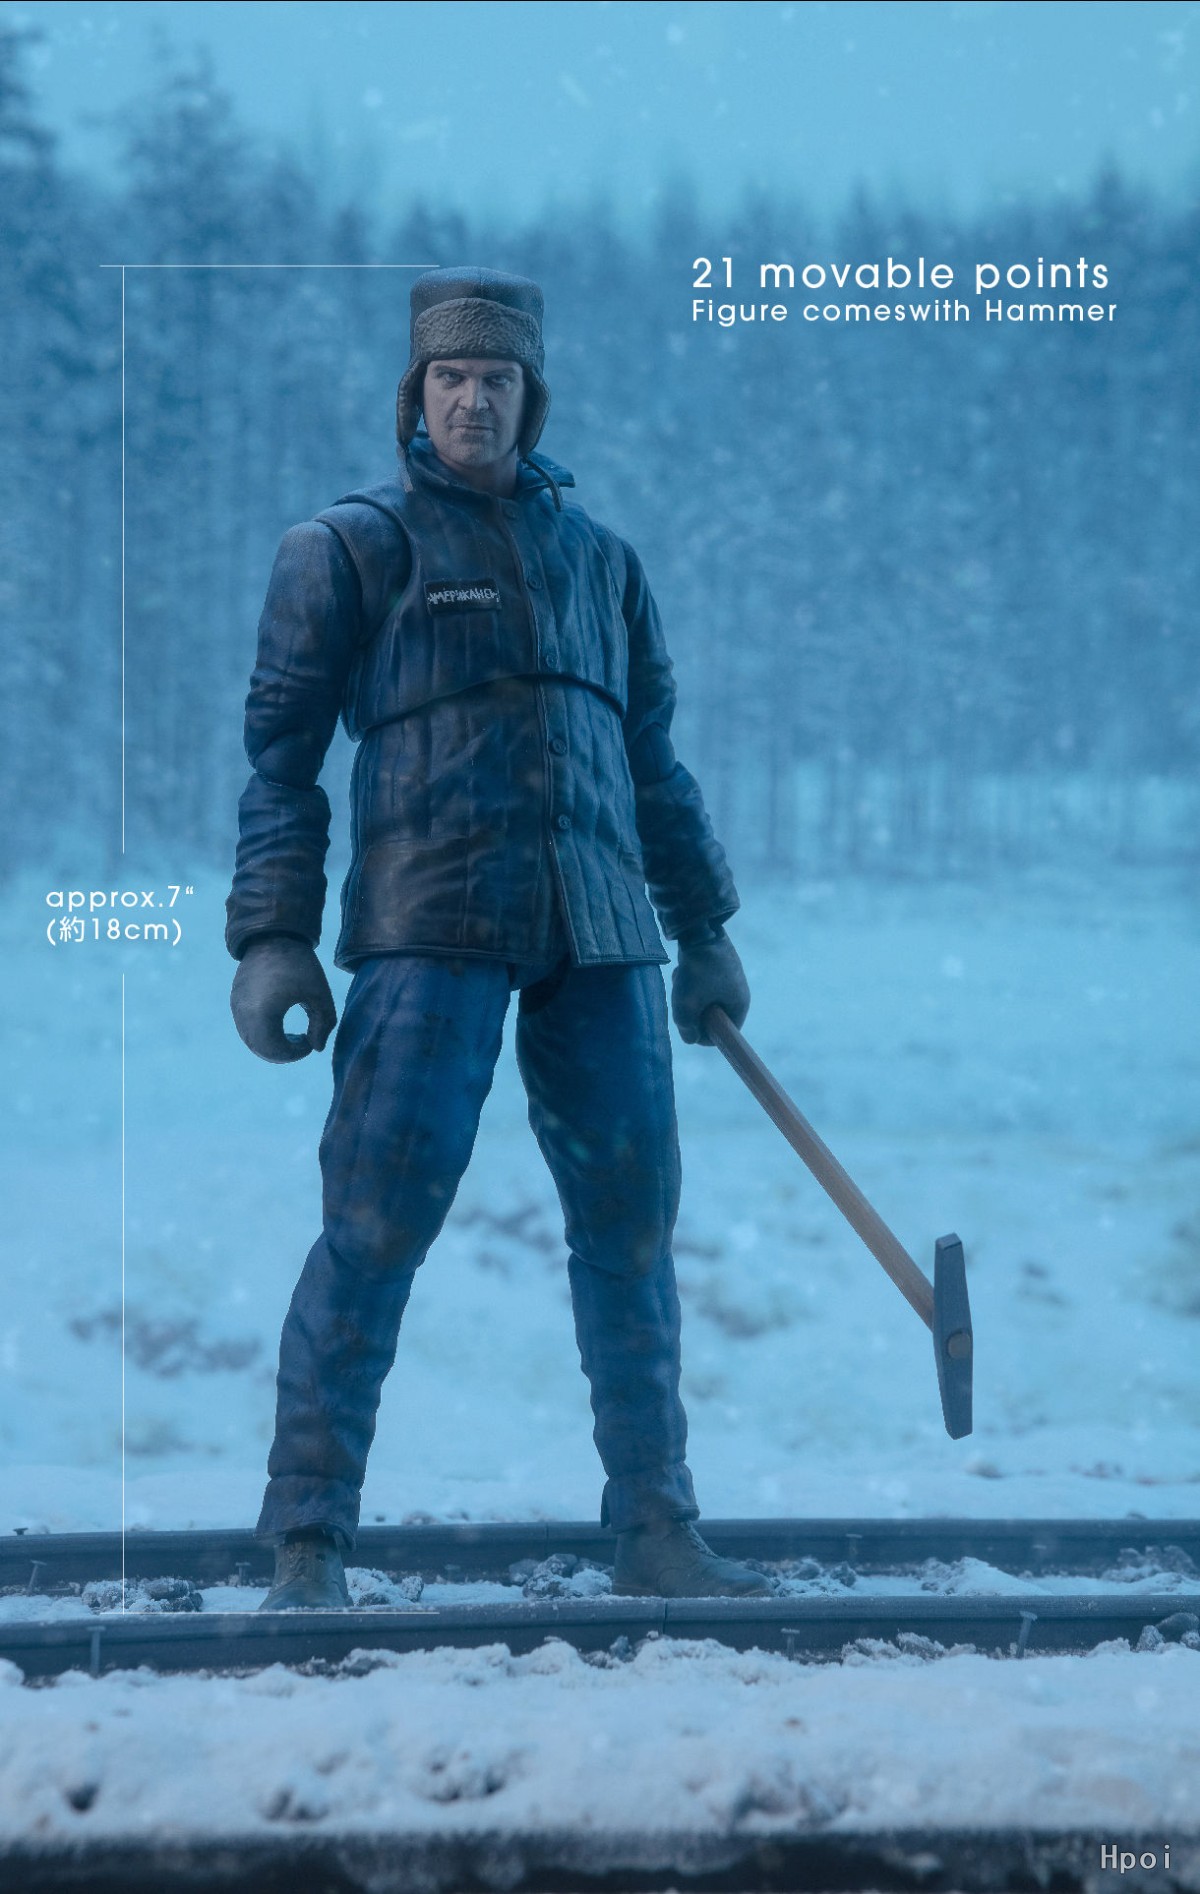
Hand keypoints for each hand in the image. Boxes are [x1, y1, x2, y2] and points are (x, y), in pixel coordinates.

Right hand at [230, 936, 336, 1063]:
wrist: (272, 936)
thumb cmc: (301, 966)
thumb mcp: (320, 995)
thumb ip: (324, 1025)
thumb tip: (317, 1048)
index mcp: (264, 1014)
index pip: (276, 1050)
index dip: (295, 1054)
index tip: (310, 1044)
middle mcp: (244, 1013)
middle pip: (260, 1049)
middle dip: (282, 1053)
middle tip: (301, 1043)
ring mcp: (236, 1006)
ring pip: (250, 1040)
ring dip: (270, 1044)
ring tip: (291, 1036)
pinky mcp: (235, 1000)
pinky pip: (245, 1026)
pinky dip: (260, 1033)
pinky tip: (278, 1024)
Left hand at [671, 929, 749, 1045]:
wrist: (699, 929)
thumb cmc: (696, 971)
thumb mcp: (686, 1007)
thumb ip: (687, 1029)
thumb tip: (690, 1037)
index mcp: (739, 1006)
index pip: (723, 1035)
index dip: (703, 1035)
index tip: (688, 1023)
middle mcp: (738, 993)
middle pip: (710, 1018)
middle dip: (692, 1012)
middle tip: (682, 998)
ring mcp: (728, 979)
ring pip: (701, 1001)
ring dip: (687, 995)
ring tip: (682, 980)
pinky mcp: (716, 968)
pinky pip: (699, 985)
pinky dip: (688, 981)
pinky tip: (682, 970)